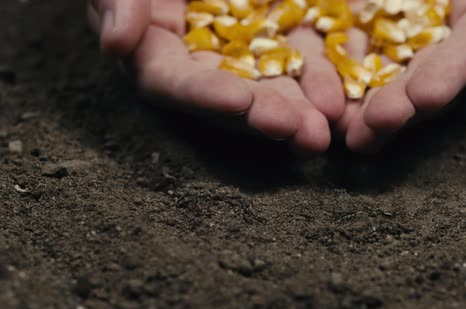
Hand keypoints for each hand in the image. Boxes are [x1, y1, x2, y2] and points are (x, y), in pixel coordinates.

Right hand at [87, 0, 348, 155]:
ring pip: (275, 83)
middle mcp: (203, 60)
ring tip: (331, 128)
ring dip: (304, 107)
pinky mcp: (279, 29)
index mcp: (158, 49)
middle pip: (234, 97)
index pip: (177, 82)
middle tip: (305, 136)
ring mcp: (246, 48)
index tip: (240, 101)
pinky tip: (348, 94)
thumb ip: (118, 1)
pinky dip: (326, 73)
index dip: (207, 95)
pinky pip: (305, 53)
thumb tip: (115, 46)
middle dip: (269, 116)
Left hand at [335, 0, 465, 152]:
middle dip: (401, 105)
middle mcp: (438, 43)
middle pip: (421, 81)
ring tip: (348, 135)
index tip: (428, 96)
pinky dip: (332, 87)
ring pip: (380, 83)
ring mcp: (396, 45)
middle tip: (379, 123)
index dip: (449, 74)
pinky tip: (321, 110)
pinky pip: (344, 65)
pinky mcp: (358, 39)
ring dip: (364, 112)